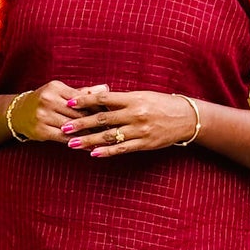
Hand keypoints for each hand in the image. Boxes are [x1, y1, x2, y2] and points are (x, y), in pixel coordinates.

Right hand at [10, 81, 108, 142]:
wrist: (19, 113)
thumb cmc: (46, 101)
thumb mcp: (61, 92)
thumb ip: (83, 92)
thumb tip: (105, 88)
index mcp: (55, 88)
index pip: (81, 98)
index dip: (97, 107)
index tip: (112, 114)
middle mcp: (48, 100)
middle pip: (77, 113)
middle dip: (96, 122)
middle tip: (113, 129)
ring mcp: (43, 116)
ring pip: (72, 127)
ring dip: (89, 134)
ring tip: (104, 139)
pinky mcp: (41, 131)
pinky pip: (64, 138)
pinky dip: (78, 143)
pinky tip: (89, 147)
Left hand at [62, 87, 199, 157]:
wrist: (186, 118)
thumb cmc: (161, 104)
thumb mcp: (142, 96)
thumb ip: (121, 99)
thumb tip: (97, 99)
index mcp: (133, 99)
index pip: (104, 98)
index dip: (85, 101)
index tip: (69, 103)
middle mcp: (135, 114)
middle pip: (102, 119)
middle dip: (81, 123)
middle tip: (64, 127)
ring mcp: (139, 130)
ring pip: (109, 136)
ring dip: (88, 140)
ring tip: (72, 143)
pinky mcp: (144, 144)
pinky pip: (122, 149)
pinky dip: (106, 152)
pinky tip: (93, 153)